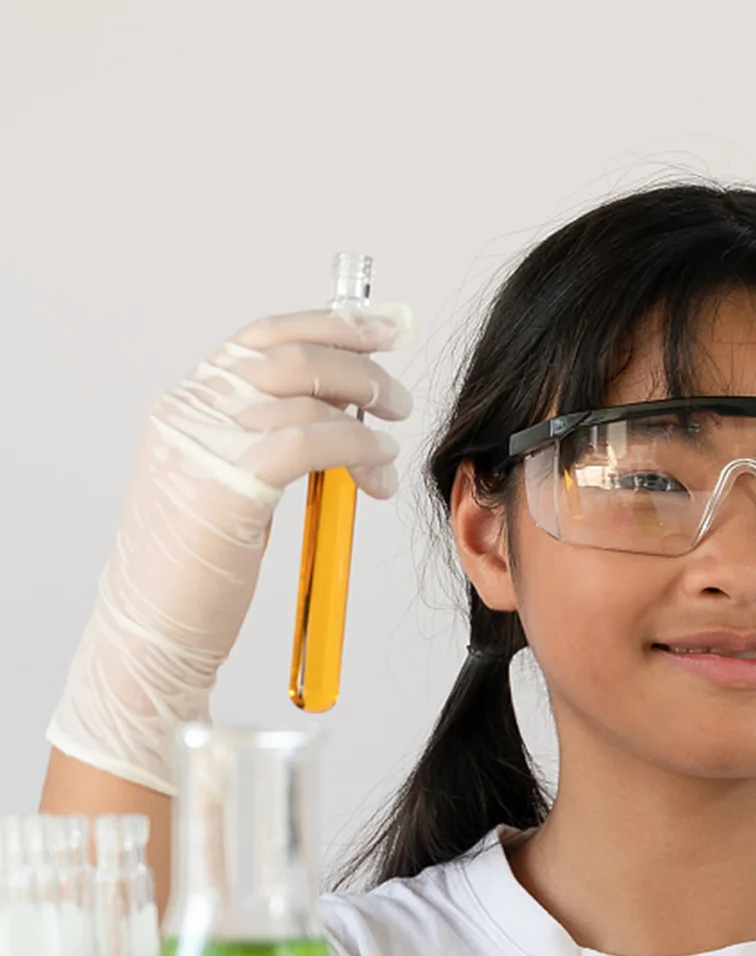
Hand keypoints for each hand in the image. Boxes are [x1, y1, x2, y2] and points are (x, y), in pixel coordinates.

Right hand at [48, 304, 414, 792]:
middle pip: (292, 354)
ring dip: (366, 417)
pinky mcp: (226, 486)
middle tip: (400, 404)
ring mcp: (202, 445)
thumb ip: (269, 443)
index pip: (265, 337)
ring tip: (388, 454)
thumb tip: (338, 416)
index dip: (333, 323)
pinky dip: (357, 447)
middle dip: (361, 369)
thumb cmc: (199, 572)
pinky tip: (376, 468)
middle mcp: (190, 412)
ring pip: (306, 393)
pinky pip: (310, 441)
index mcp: (189, 405)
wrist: (154, 632)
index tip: (388, 326)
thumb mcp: (230, 487)